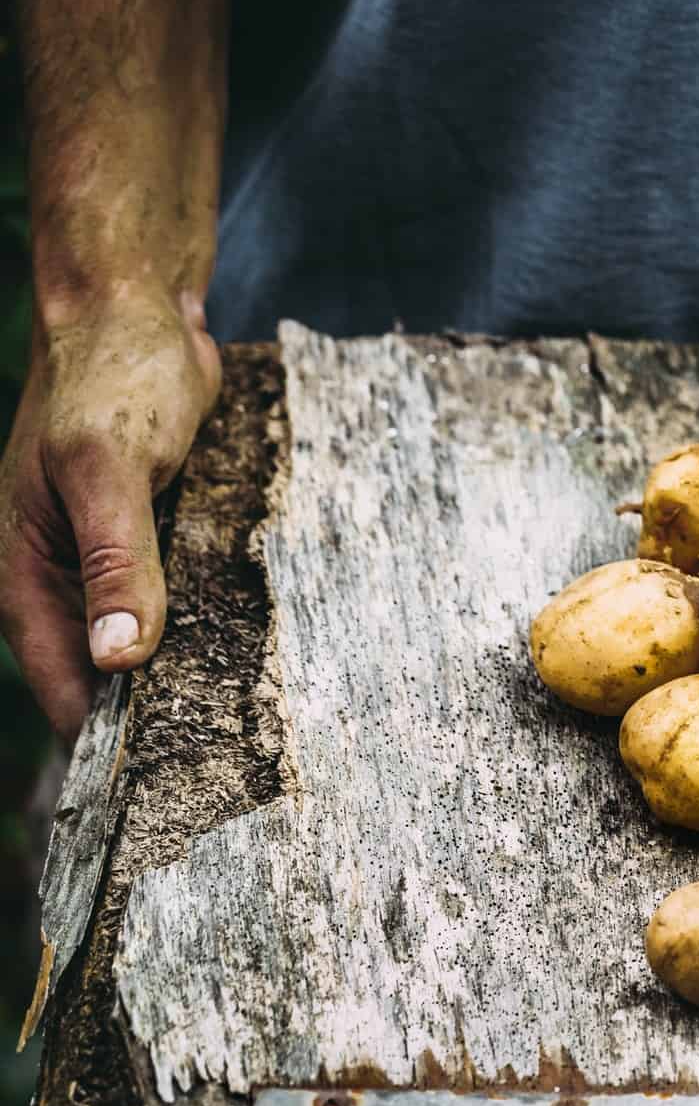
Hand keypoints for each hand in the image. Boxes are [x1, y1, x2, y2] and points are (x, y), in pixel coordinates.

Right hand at [0, 288, 219, 739]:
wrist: (138, 312)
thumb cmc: (110, 378)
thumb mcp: (109, 469)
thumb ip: (116, 562)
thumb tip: (119, 658)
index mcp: (30, 569)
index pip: (63, 682)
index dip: (103, 738)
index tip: (157, 793)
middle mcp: (66, 574)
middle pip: (107, 673)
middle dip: (154, 717)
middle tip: (224, 775)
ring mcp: (112, 557)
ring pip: (149, 639)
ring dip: (189, 673)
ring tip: (252, 734)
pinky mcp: (159, 536)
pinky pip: (183, 597)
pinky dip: (213, 623)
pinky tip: (263, 657)